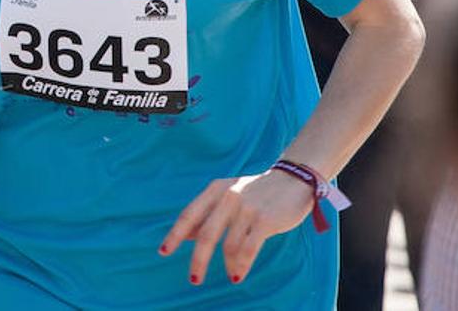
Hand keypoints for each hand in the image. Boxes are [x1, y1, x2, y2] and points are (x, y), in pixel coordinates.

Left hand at [158, 171, 314, 285]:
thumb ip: (208, 213)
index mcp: (215, 189)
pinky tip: (237, 275)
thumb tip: (184, 236)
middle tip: (194, 279)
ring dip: (226, 264)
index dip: (175, 235)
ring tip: (230, 275)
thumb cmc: (257, 192)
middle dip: (198, 260)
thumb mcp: (228, 195)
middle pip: (205, 235)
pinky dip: (241, 265)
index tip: (163, 252)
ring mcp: (247, 208)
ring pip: (228, 245)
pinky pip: (248, 249)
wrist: (294, 179)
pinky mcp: (265, 220)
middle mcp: (228, 197)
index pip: (189, 215)